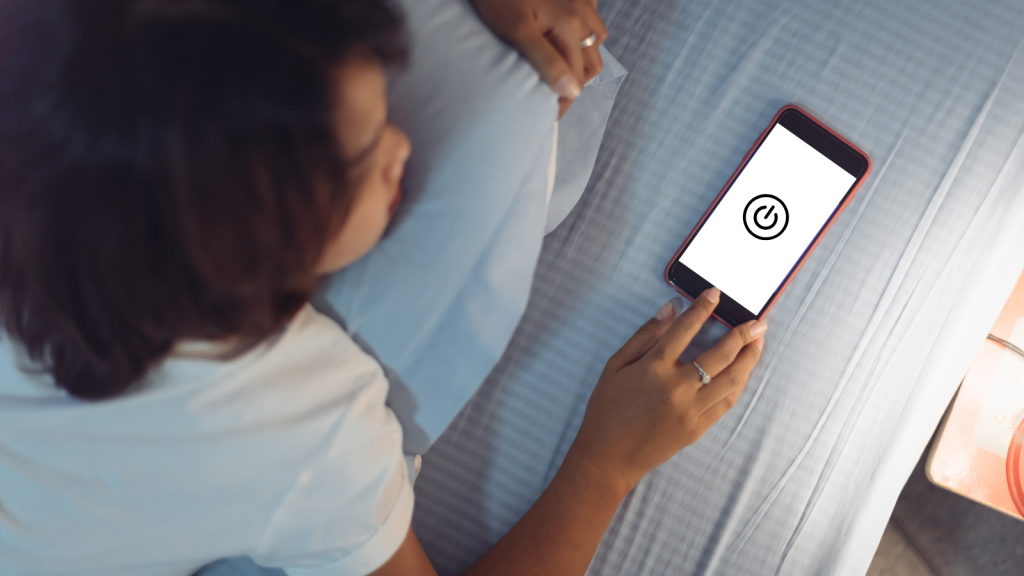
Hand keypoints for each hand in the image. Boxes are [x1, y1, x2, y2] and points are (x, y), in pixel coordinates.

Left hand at [470, 0, 606, 118]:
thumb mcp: (516, 31)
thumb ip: (546, 62)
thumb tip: (573, 92)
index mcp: (571, 26)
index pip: (576, 79)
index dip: (563, 102)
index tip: (547, 117)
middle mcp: (584, 13)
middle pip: (592, 63)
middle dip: (575, 85)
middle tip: (552, 98)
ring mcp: (583, 0)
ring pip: (595, 40)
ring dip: (582, 59)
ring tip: (558, 71)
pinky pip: (590, 17)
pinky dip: (581, 33)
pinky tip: (562, 36)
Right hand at [567, 288, 765, 492]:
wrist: (609, 457)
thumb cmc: (606, 410)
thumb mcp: (615, 366)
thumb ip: (644, 336)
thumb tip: (669, 310)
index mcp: (654, 368)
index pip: (685, 329)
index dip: (703, 308)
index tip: (715, 294)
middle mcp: (677, 388)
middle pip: (720, 354)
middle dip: (743, 334)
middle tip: (757, 322)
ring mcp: (691, 410)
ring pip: (732, 379)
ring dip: (749, 358)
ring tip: (758, 343)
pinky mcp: (698, 428)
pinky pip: (727, 401)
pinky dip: (739, 383)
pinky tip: (744, 371)